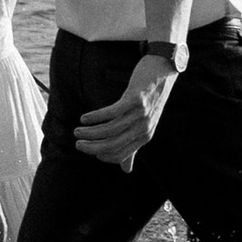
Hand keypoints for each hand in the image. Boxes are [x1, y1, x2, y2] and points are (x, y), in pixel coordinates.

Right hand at [74, 55, 178, 172]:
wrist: (163, 70)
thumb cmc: (150, 97)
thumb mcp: (144, 123)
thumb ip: (134, 145)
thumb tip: (127, 170)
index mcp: (145, 136)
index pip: (119, 155)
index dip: (101, 155)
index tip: (89, 150)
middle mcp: (143, 128)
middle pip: (113, 145)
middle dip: (91, 147)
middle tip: (77, 144)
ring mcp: (140, 114)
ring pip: (110, 130)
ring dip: (90, 133)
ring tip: (77, 131)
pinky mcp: (135, 98)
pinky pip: (112, 112)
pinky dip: (96, 117)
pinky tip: (85, 117)